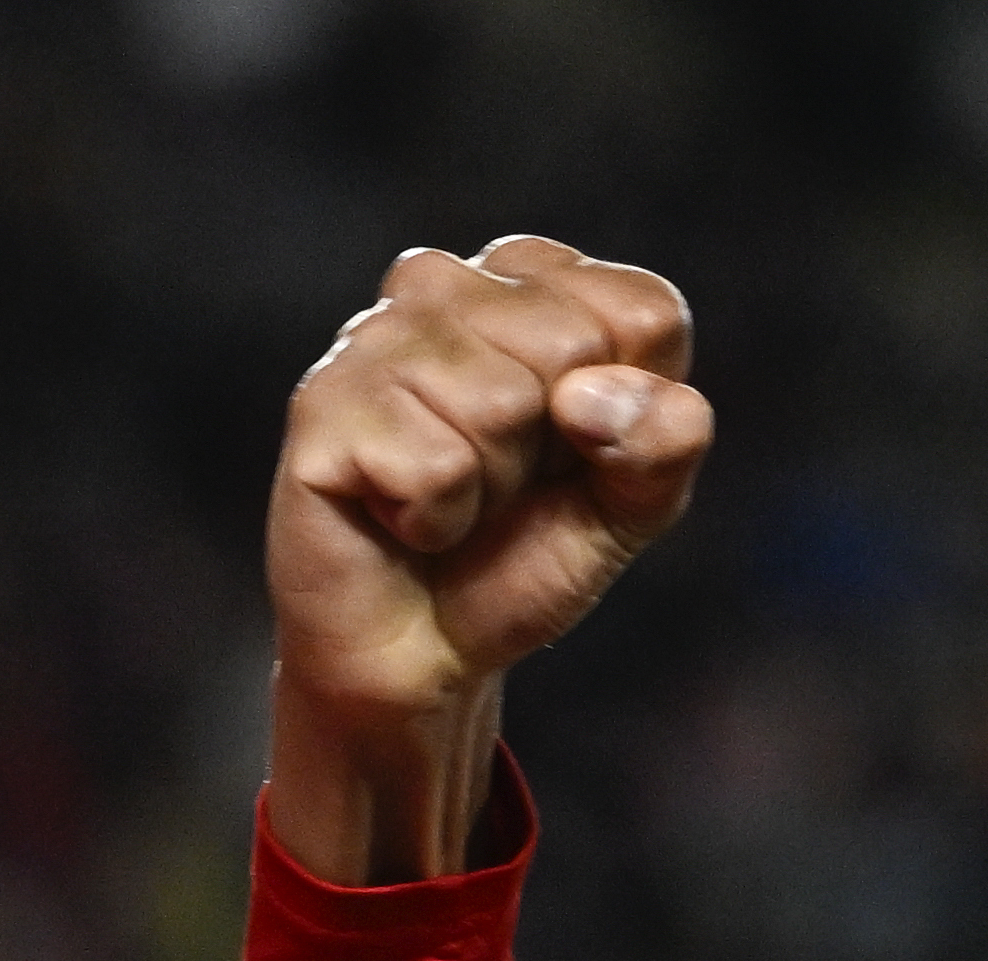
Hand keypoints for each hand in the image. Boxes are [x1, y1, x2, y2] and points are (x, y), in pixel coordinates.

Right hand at [264, 238, 711, 882]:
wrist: (426, 647)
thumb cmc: (526, 554)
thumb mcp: (633, 504)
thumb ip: (665, 442)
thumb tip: (594, 396)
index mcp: (535, 287)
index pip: (643, 310)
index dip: (633, 408)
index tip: (580, 447)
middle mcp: (447, 286)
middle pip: (571, 342)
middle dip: (559, 444)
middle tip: (508, 482)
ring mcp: (374, 335)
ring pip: (499, 400)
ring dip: (495, 484)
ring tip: (455, 496)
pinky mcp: (321, 402)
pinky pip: (434, 464)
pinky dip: (440, 517)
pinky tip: (404, 514)